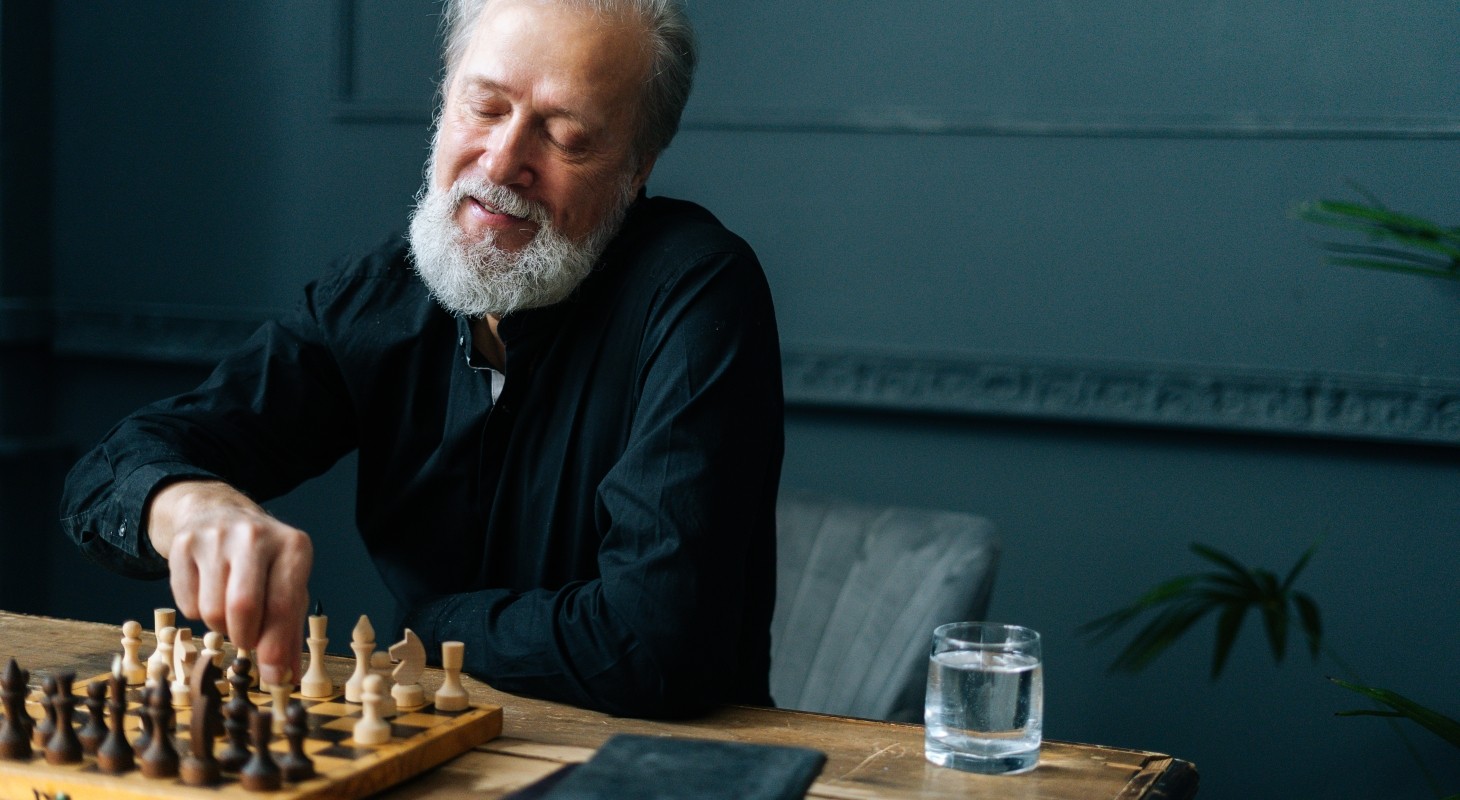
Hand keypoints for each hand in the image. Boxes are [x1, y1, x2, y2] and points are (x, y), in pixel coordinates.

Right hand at [147, 480, 312, 685]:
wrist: (218, 514)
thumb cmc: (263, 563)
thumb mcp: (287, 587)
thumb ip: (288, 634)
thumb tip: (285, 679)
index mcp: (292, 546)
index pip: (282, 604)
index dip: (276, 647)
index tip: (273, 676)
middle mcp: (255, 536)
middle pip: (242, 607)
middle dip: (245, 637)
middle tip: (247, 640)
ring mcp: (216, 537)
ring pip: (212, 611)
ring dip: (221, 626)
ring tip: (231, 608)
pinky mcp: (184, 545)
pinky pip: (187, 605)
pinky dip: (198, 613)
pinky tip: (209, 591)